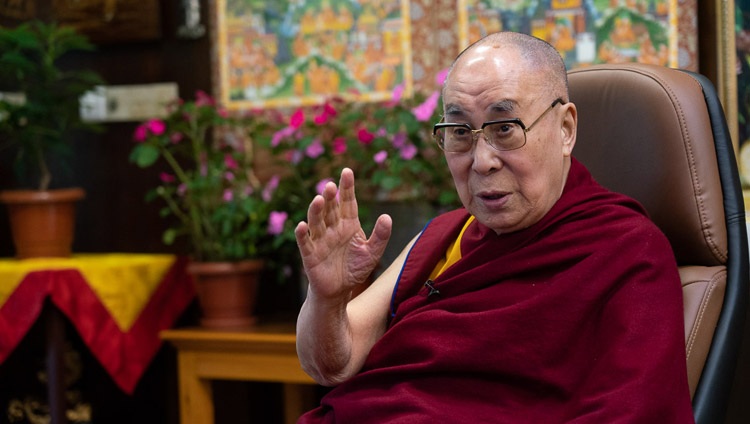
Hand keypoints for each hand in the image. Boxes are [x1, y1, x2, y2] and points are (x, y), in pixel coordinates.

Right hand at [295, 168, 391, 301]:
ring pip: (316, 221)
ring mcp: (320, 240)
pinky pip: (305, 242)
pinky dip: (301, 234)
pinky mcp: (310, 254)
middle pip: (330, 209)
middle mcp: (332, 228)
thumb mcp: (372, 253)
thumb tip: (386, 217)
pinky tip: (302, 226)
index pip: (348, 202)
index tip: (347, 171)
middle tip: (330, 186)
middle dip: (330, 197)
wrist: (339, 291)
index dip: (347, 187)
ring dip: (316, 211)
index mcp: (348, 224)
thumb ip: (380, 236)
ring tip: (319, 199)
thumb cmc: (354, 269)